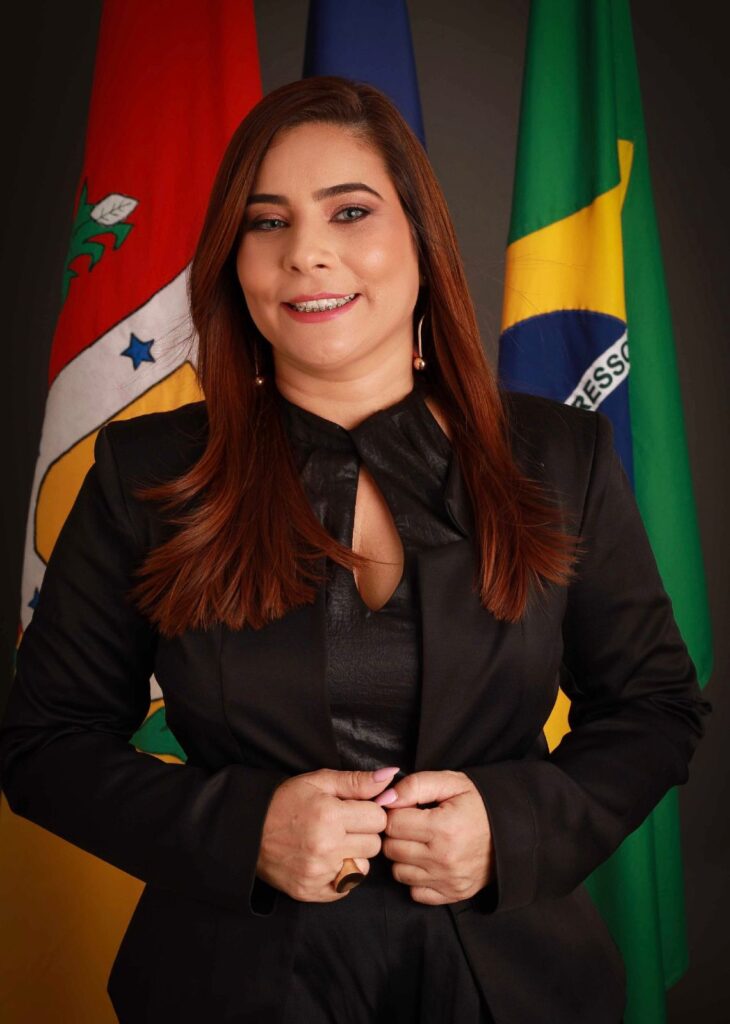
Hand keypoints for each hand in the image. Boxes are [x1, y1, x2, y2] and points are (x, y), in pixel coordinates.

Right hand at [255, 767, 393, 902]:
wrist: (248, 830)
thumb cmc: (286, 801)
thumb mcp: (319, 781)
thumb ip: (357, 781)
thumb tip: (390, 777)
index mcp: (330, 816)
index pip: (378, 818)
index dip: (368, 811)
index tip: (353, 810)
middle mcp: (325, 847)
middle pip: (374, 844)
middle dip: (363, 833)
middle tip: (342, 826)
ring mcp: (318, 873)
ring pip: (363, 867)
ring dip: (354, 855)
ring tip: (333, 844)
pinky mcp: (311, 891)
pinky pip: (347, 887)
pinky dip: (342, 875)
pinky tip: (325, 860)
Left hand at [376, 770, 494, 904]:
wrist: (512, 832)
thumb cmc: (478, 804)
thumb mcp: (450, 783)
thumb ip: (415, 785)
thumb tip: (385, 799)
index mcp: (443, 827)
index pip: (393, 824)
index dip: (394, 812)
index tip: (406, 809)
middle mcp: (444, 858)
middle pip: (392, 849)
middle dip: (396, 834)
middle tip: (412, 825)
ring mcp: (448, 880)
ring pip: (398, 872)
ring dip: (404, 856)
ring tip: (420, 842)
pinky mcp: (452, 895)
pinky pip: (414, 892)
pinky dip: (416, 878)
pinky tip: (427, 862)